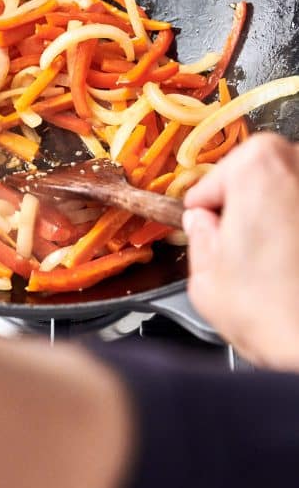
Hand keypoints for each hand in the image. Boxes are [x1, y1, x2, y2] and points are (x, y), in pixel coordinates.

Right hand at [183, 133, 298, 370]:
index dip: (209, 208)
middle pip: (259, 172)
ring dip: (278, 215)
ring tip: (272, 260)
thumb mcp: (206, 280)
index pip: (216, 178)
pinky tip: (293, 265)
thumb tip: (202, 225)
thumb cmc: (274, 317)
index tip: (208, 225)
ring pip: (290, 191)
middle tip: (238, 243)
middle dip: (246, 203)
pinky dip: (297, 233)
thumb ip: (198, 239)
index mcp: (257, 170)